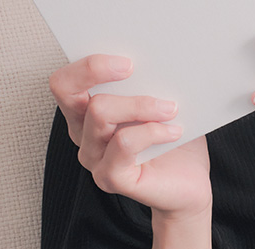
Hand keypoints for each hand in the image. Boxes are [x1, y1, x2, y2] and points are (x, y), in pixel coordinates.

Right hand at [48, 55, 210, 218]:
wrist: (191, 187)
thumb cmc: (175, 146)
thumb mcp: (159, 103)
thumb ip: (147, 81)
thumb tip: (151, 55)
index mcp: (86, 113)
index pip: (64, 83)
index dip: (86, 65)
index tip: (124, 58)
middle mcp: (83, 135)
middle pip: (70, 93)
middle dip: (97, 71)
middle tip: (134, 68)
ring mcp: (94, 158)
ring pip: (100, 113)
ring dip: (138, 104)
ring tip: (170, 108)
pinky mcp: (110, 177)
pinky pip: (123, 142)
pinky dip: (151, 131)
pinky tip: (173, 132)